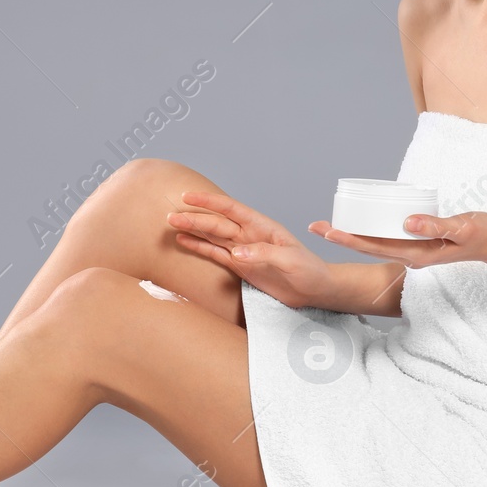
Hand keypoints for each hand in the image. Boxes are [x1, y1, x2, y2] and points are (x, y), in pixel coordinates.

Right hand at [167, 191, 335, 309]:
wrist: (316, 289)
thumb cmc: (309, 271)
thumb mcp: (290, 261)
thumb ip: (263, 254)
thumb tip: (236, 253)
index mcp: (262, 227)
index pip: (231, 209)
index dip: (209, 202)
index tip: (189, 197)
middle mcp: (250, 235)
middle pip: (217, 223)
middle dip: (194, 218)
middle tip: (171, 217)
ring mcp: (244, 250)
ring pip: (213, 236)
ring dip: (193, 230)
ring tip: (171, 224)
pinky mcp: (241, 266)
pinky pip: (216, 254)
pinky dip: (200, 247)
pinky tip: (184, 241)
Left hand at [310, 210, 486, 270]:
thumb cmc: (482, 235)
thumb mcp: (462, 228)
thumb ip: (437, 226)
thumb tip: (407, 222)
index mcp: (416, 254)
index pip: (374, 246)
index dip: (349, 239)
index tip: (327, 232)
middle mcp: (410, 254)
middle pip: (368, 245)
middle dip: (341, 236)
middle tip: (314, 225)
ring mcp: (413, 249)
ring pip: (375, 241)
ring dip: (353, 232)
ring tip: (329, 222)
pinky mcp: (418, 240)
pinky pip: (388, 235)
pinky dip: (370, 228)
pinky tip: (360, 219)